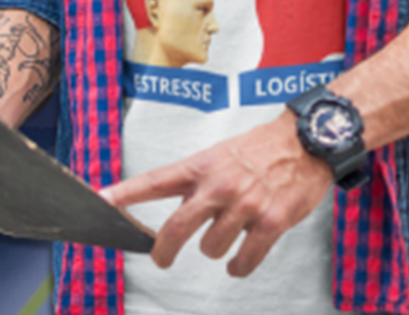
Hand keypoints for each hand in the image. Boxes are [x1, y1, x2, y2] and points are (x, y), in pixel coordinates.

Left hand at [101, 113, 332, 276]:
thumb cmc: (263, 149)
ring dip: (217, 250)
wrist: (307, 142)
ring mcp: (245, 204)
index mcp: (204, 165)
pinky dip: (240, 266)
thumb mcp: (223, 153)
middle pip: (176, 228)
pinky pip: (244, 261)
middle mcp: (220, 184)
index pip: (156, 180)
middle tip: (162, 258)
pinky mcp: (270, 222)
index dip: (126, 192)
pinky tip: (242, 258)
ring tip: (230, 234)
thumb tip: (180, 207)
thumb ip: (200, 181)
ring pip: (211, 249)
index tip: (101, 200)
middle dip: (163, 250)